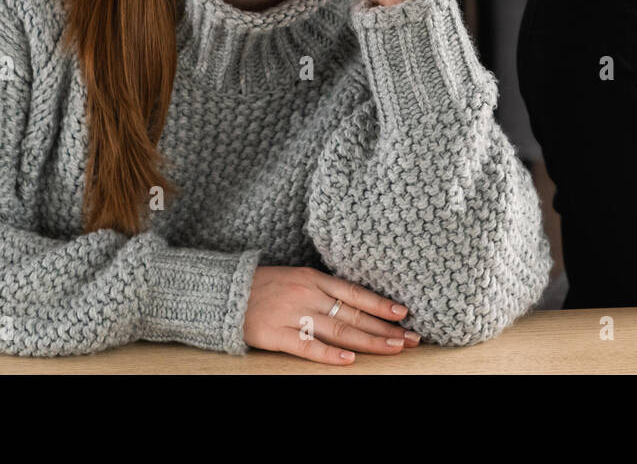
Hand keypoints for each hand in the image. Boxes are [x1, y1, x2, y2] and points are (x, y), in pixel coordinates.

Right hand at [242, 265, 420, 363]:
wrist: (225, 292)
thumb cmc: (265, 285)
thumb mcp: (298, 277)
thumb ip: (324, 289)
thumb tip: (359, 304)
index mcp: (314, 278)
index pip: (355, 293)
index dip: (381, 304)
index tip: (404, 314)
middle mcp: (308, 295)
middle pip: (354, 314)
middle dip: (385, 328)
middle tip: (411, 339)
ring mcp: (292, 314)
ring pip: (338, 329)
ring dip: (369, 341)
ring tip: (393, 349)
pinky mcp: (276, 334)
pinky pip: (307, 346)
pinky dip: (329, 353)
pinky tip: (349, 359)